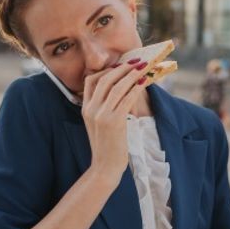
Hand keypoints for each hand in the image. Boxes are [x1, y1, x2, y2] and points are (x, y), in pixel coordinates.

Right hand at [82, 58, 146, 182]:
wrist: (104, 167)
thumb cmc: (107, 146)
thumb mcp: (99, 125)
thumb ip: (103, 109)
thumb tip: (120, 92)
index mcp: (85, 109)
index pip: (90, 81)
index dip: (106, 71)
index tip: (120, 66)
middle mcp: (91, 109)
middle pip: (105, 79)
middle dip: (121, 68)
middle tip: (135, 61)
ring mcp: (102, 115)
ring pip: (117, 86)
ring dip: (132, 74)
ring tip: (143, 67)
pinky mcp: (114, 121)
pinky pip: (127, 98)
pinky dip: (136, 88)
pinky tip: (144, 82)